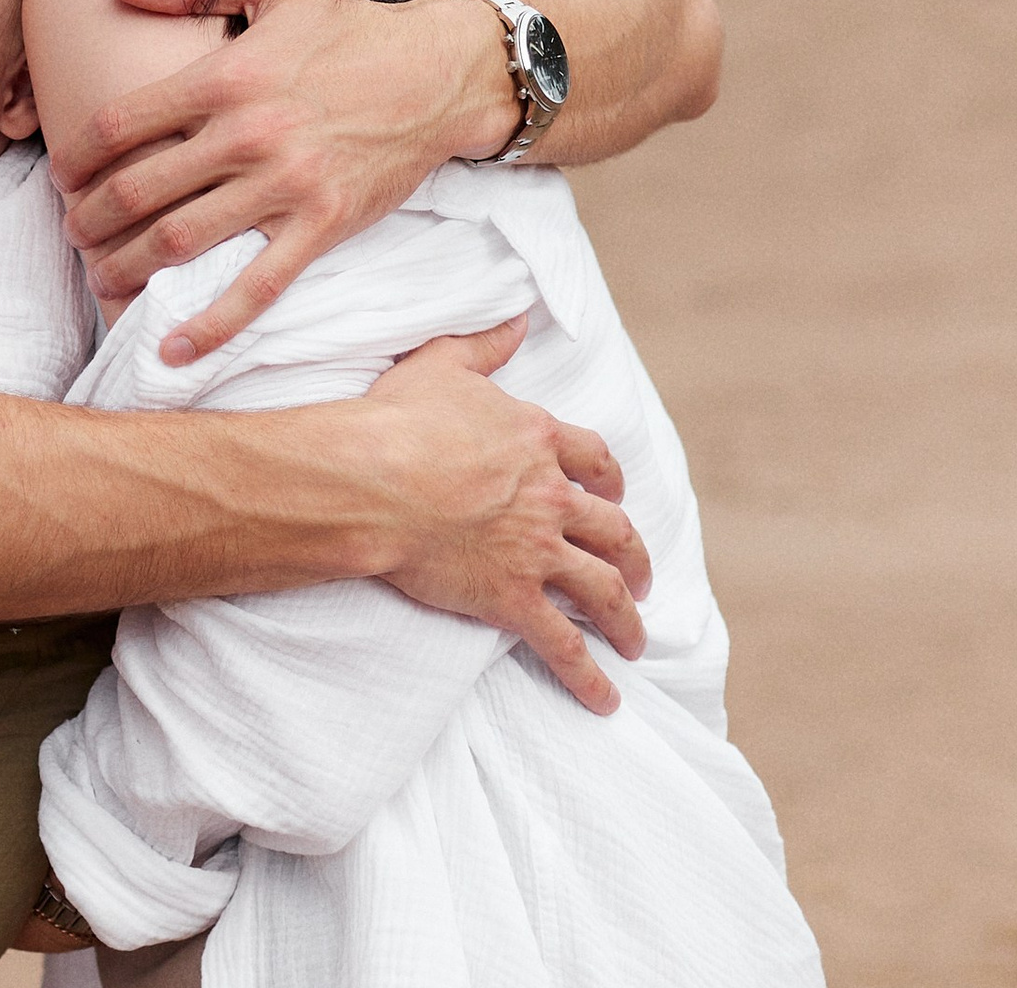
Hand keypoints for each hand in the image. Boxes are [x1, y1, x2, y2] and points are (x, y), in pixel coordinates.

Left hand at [56, 0, 514, 362]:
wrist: (439, 72)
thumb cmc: (350, 25)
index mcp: (225, 74)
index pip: (122, 123)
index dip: (77, 155)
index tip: (61, 175)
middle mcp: (247, 133)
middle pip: (139, 190)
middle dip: (89, 219)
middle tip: (69, 232)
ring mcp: (285, 185)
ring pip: (180, 241)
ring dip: (125, 267)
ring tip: (98, 278)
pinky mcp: (323, 225)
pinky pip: (256, 286)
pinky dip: (211, 324)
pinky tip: (173, 348)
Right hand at [366, 332, 650, 714]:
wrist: (375, 481)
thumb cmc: (398, 420)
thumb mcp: (443, 364)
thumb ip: (485, 344)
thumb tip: (517, 317)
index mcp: (538, 439)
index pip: (596, 461)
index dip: (611, 483)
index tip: (616, 499)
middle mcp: (551, 496)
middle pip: (614, 531)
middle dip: (634, 556)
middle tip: (641, 577)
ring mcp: (538, 550)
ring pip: (605, 590)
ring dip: (628, 619)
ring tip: (637, 641)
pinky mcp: (515, 598)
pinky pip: (565, 645)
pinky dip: (590, 677)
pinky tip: (607, 700)